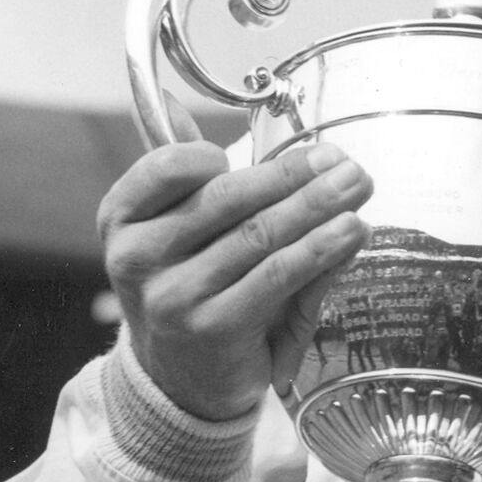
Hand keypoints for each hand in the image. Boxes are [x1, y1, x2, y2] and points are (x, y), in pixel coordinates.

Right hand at [98, 108, 373, 421]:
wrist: (184, 379)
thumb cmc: (197, 288)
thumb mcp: (186, 234)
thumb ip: (192, 178)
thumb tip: (176, 101)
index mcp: (123, 218)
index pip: (166, 168)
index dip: (223, 151)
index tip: (266, 147)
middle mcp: (137, 256)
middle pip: (227, 199)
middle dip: (295, 174)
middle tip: (344, 161)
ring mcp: (172, 295)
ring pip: (258, 235)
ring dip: (318, 205)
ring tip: (358, 185)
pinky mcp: (213, 328)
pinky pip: (277, 276)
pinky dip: (320, 249)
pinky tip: (351, 230)